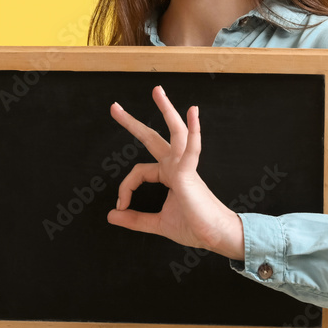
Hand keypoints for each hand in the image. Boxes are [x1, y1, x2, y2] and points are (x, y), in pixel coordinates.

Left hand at [106, 85, 244, 259]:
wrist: (215, 236)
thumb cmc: (194, 227)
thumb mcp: (158, 223)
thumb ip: (135, 219)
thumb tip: (112, 215)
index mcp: (169, 175)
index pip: (139, 172)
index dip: (125, 188)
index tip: (120, 207)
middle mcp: (176, 166)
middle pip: (153, 138)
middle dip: (133, 122)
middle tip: (115, 107)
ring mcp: (184, 167)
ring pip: (175, 133)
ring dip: (166, 110)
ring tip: (157, 91)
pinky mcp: (190, 174)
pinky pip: (191, 149)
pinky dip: (193, 131)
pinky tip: (193, 113)